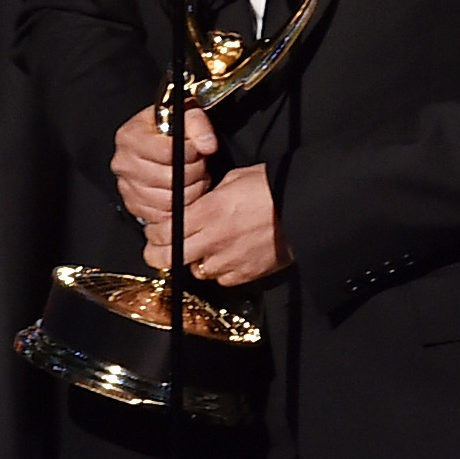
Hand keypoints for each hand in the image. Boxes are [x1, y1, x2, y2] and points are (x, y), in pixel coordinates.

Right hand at [110, 103, 217, 224]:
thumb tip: (207, 144)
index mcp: (130, 137)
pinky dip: (179, 206)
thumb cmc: (169, 128)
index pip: (167, 152)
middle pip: (169, 179)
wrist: (158, 140)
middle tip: (197, 162)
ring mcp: (127, 187)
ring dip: (189, 190)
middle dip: (193, 172)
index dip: (190, 152)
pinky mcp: (135, 207)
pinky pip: (164, 215)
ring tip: (192, 175)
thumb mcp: (185, 114)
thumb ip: (198, 124)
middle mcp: (124, 163)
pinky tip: (183, 189)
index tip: (196, 149)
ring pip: (170, 201)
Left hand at [143, 165, 292, 289]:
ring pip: (196, 271)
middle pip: (170, 258)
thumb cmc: (273, 188)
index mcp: (208, 211)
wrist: (304, 210)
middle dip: (161, 254)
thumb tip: (195, 205)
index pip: (164, 232)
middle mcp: (214, 239)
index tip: (155, 232)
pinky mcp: (246, 274)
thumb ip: (209, 196)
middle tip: (161, 250)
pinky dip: (221, 270)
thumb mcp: (234, 179)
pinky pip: (222, 279)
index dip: (154, 235)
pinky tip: (229, 256)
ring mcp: (229, 260)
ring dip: (195, 261)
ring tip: (205, 249)